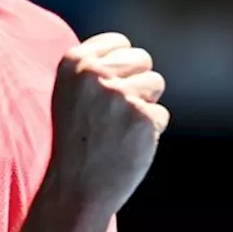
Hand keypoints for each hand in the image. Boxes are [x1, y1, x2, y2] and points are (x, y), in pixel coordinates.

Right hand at [41, 32, 168, 217]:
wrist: (75, 188)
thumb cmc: (76, 141)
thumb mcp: (71, 94)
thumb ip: (95, 68)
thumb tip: (130, 53)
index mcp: (73, 62)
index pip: (119, 43)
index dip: (121, 67)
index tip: (107, 90)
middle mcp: (96, 74)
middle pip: (142, 59)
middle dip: (137, 82)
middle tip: (115, 113)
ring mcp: (120, 95)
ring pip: (156, 84)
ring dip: (145, 107)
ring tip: (119, 129)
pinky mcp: (143, 117)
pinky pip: (161, 115)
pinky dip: (150, 132)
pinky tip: (127, 146)